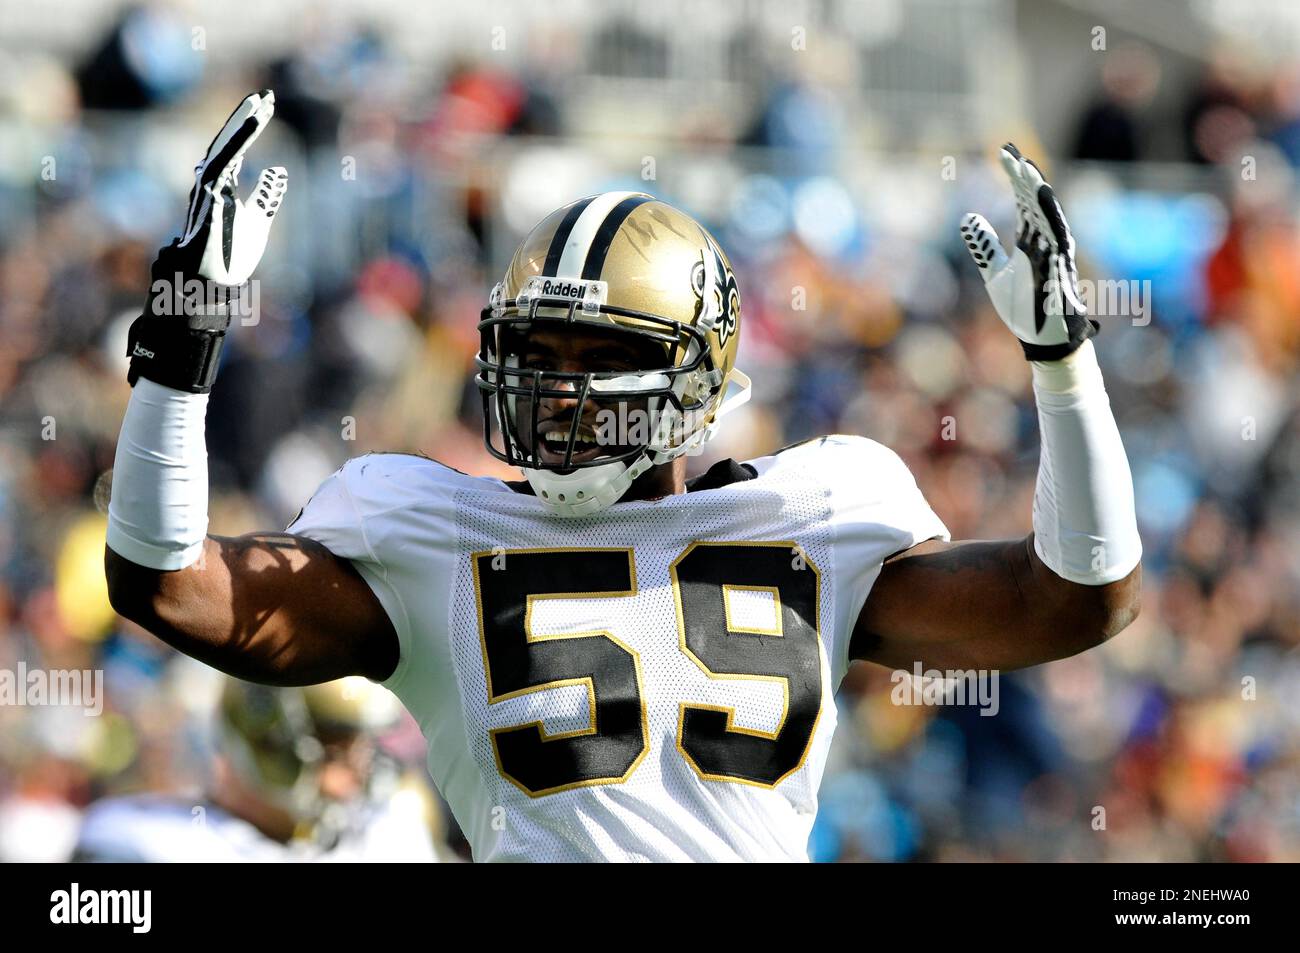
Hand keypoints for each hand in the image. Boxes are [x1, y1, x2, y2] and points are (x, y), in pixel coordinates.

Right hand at [172, 88, 285, 284]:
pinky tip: (252, 124)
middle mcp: (212, 183)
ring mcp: (207, 188)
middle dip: (246, 118)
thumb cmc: (229, 256)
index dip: (249, 128)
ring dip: (243, 124)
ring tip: (261, 103)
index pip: (236, 149)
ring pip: (225, 147)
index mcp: (222, 188)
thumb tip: (279, 171)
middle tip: (267, 96)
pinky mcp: (208, 195)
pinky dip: (239, 140)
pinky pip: (224, 160)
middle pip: (229, 142)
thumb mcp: (258, 220)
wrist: (211, 284)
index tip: (266, 106)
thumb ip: (266, 195)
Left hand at [960, 143, 1097, 360]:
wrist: (1041, 340)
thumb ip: (985, 246)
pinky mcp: (1058, 269)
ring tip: (1025, 167)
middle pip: (1035, 202)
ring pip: (1047, 215)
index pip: (1024, 202)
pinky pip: (1056, 236)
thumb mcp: (995, 273)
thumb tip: (968, 218)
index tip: (1004, 154)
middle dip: (1023, 177)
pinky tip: (1040, 199)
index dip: (1015, 178)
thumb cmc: (1024, 308)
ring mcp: (1054, 254)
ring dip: (1036, 191)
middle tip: (1009, 152)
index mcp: (1032, 241)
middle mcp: (1045, 242)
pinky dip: (1048, 216)